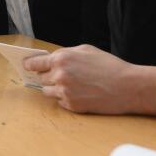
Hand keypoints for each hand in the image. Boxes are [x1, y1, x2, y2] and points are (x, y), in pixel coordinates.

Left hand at [22, 45, 155, 117]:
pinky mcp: (72, 105)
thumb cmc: (109, 65)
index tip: (26, 66)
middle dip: (46, 76)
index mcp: (61, 59)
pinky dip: (65, 98)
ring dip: (54, 88)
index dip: (29, 65)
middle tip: (58, 76)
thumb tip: (50, 59)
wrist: (129, 86)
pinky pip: (60, 101)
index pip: (34, 63)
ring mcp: (64, 92)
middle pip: (40, 78)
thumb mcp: (86, 50)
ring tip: (70, 85)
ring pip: (47, 91)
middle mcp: (59, 75)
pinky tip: (80, 93)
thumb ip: (65, 54)